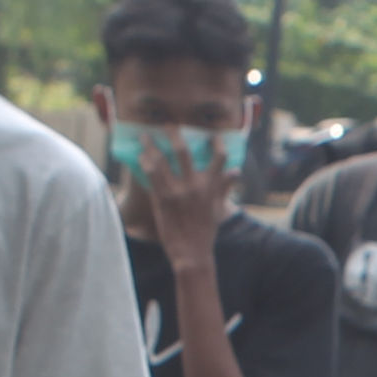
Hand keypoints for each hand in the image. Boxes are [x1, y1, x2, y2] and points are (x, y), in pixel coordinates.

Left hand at [134, 131, 233, 268]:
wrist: (192, 252)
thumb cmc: (206, 230)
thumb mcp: (218, 208)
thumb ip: (225, 187)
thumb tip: (236, 172)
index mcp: (211, 186)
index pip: (219, 158)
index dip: (217, 143)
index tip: (212, 135)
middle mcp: (195, 185)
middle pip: (183, 151)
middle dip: (174, 134)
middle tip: (167, 124)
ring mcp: (177, 191)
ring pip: (161, 160)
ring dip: (151, 145)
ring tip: (145, 136)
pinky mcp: (162, 199)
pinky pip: (151, 175)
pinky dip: (145, 163)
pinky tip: (140, 156)